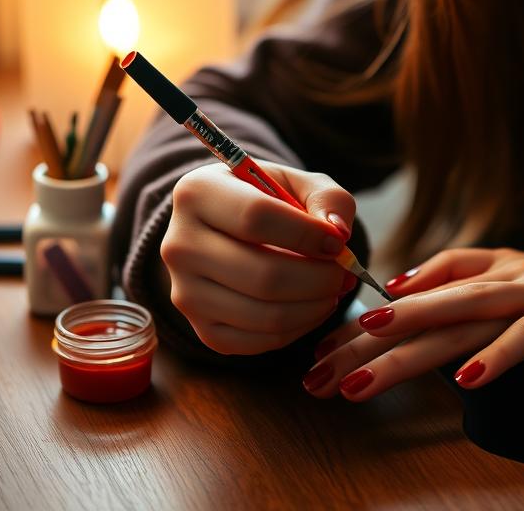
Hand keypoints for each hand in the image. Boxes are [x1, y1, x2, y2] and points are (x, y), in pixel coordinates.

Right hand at [160, 160, 357, 354]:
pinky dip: (299, 327)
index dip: (306, 234)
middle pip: (262, 275)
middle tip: (344, 273)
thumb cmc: (270, 200)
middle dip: (319, 278)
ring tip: (334, 288)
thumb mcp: (299, 183)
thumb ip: (327, 199)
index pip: (255, 218)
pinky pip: (260, 340)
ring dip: (315, 306)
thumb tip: (338, 234)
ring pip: (264, 314)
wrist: (230, 228)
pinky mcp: (202, 329)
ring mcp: (186, 293)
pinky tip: (312, 305)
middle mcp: (179, 245)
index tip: (337, 242)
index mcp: (197, 193)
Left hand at [303, 243, 523, 399]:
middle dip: (366, 341)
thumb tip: (411, 294)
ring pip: (462, 317)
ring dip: (411, 344)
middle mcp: (504, 275)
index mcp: (490, 269)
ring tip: (364, 372)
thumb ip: (471, 288)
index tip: (322, 353)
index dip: (366, 321)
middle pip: (423, 308)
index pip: (413, 292)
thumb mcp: (522, 287)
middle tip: (317, 374)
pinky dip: (500, 356)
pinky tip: (468, 382)